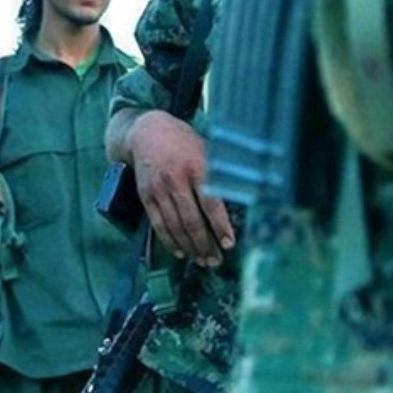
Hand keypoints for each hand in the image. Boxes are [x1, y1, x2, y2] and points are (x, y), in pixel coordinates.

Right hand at [127, 110, 235, 266]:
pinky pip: (158, 223)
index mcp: (196, 168)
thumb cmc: (185, 143)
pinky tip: (180, 252)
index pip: (211, 203)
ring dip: (189, 247)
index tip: (229, 244)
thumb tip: (246, 195)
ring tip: (202, 261)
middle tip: (216, 261)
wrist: (146, 132)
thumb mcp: (207, 151)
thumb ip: (220, 174)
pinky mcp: (146, 196)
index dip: (220, 226)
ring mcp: (159, 189)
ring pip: (175, 226)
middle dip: (205, 244)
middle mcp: (176, 180)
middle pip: (192, 220)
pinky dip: (169, 240)